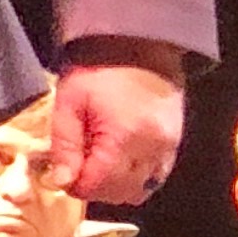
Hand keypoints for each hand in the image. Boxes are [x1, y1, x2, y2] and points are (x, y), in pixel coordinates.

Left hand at [49, 44, 186, 203]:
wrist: (139, 44)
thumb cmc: (98, 70)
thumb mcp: (70, 102)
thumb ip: (65, 145)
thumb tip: (62, 182)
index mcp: (124, 137)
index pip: (99, 185)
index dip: (76, 186)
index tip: (63, 175)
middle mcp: (152, 148)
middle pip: (122, 192)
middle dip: (96, 188)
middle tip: (78, 170)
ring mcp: (168, 147)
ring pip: (142, 190)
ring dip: (117, 187)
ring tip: (99, 165)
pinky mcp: (175, 143)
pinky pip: (157, 176)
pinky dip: (137, 177)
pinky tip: (120, 161)